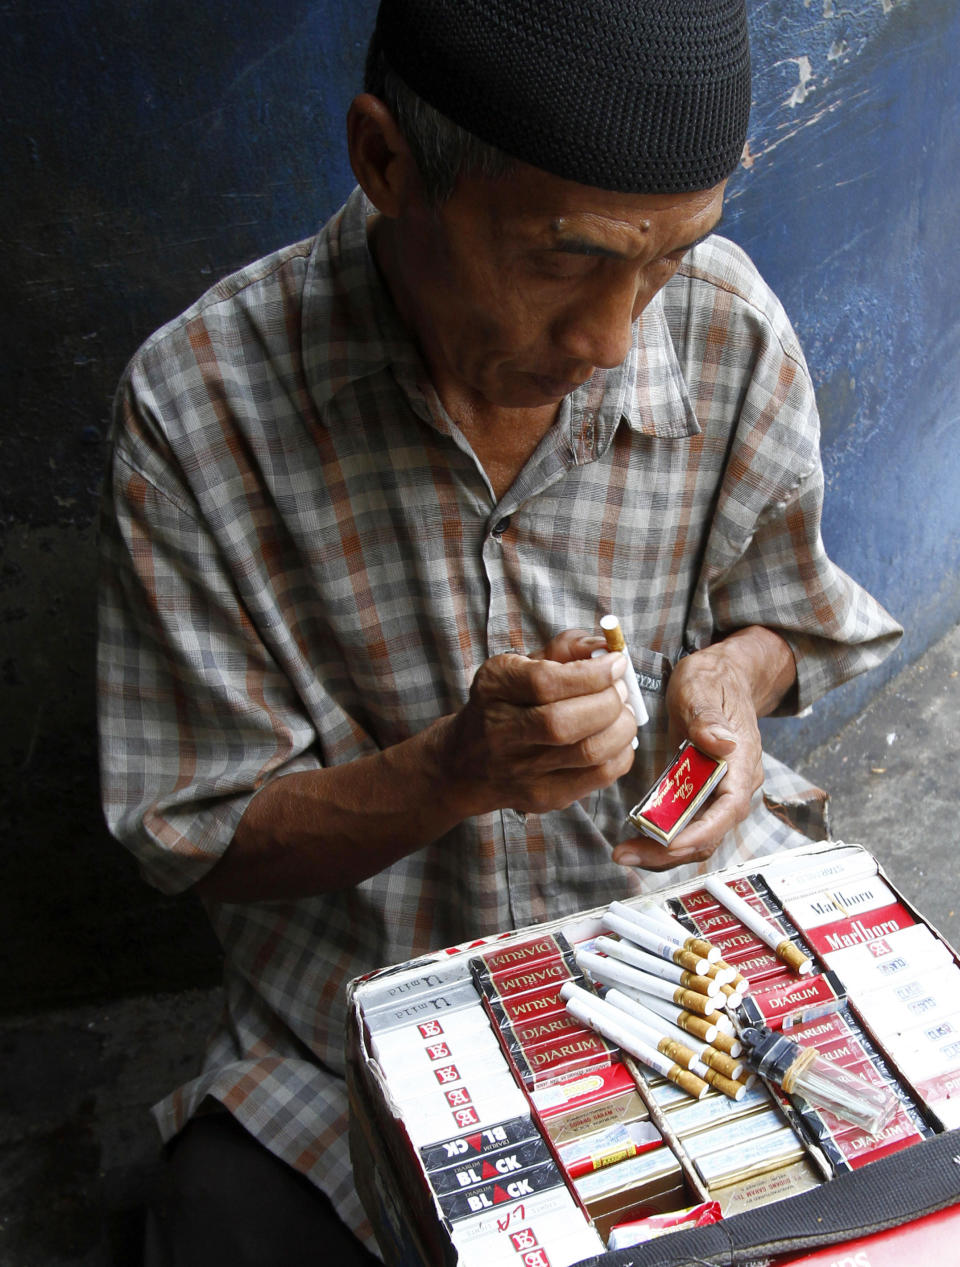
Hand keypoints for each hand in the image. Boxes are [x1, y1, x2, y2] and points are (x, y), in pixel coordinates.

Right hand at [439, 629, 637, 816]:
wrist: (466, 762)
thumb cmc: (506, 703)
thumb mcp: (521, 665)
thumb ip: (564, 649)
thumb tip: (607, 646)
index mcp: (494, 688)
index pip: (544, 683)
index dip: (591, 673)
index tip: (616, 663)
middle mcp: (501, 731)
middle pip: (564, 723)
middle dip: (609, 702)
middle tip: (620, 690)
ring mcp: (522, 770)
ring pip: (588, 753)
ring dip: (621, 728)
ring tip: (623, 713)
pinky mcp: (543, 796)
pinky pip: (599, 778)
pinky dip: (621, 754)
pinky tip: (618, 739)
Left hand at [611, 627, 795, 871]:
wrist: (723, 676)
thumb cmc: (712, 680)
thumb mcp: (702, 689)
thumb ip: (707, 717)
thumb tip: (721, 743)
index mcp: (741, 763)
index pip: (728, 810)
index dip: (700, 833)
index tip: (667, 845)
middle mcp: (735, 785)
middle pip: (709, 833)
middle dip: (669, 851)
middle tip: (625, 855)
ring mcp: (719, 792)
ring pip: (696, 835)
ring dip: (662, 850)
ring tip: (624, 853)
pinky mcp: (701, 792)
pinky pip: (685, 823)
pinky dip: (662, 835)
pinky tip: (634, 838)